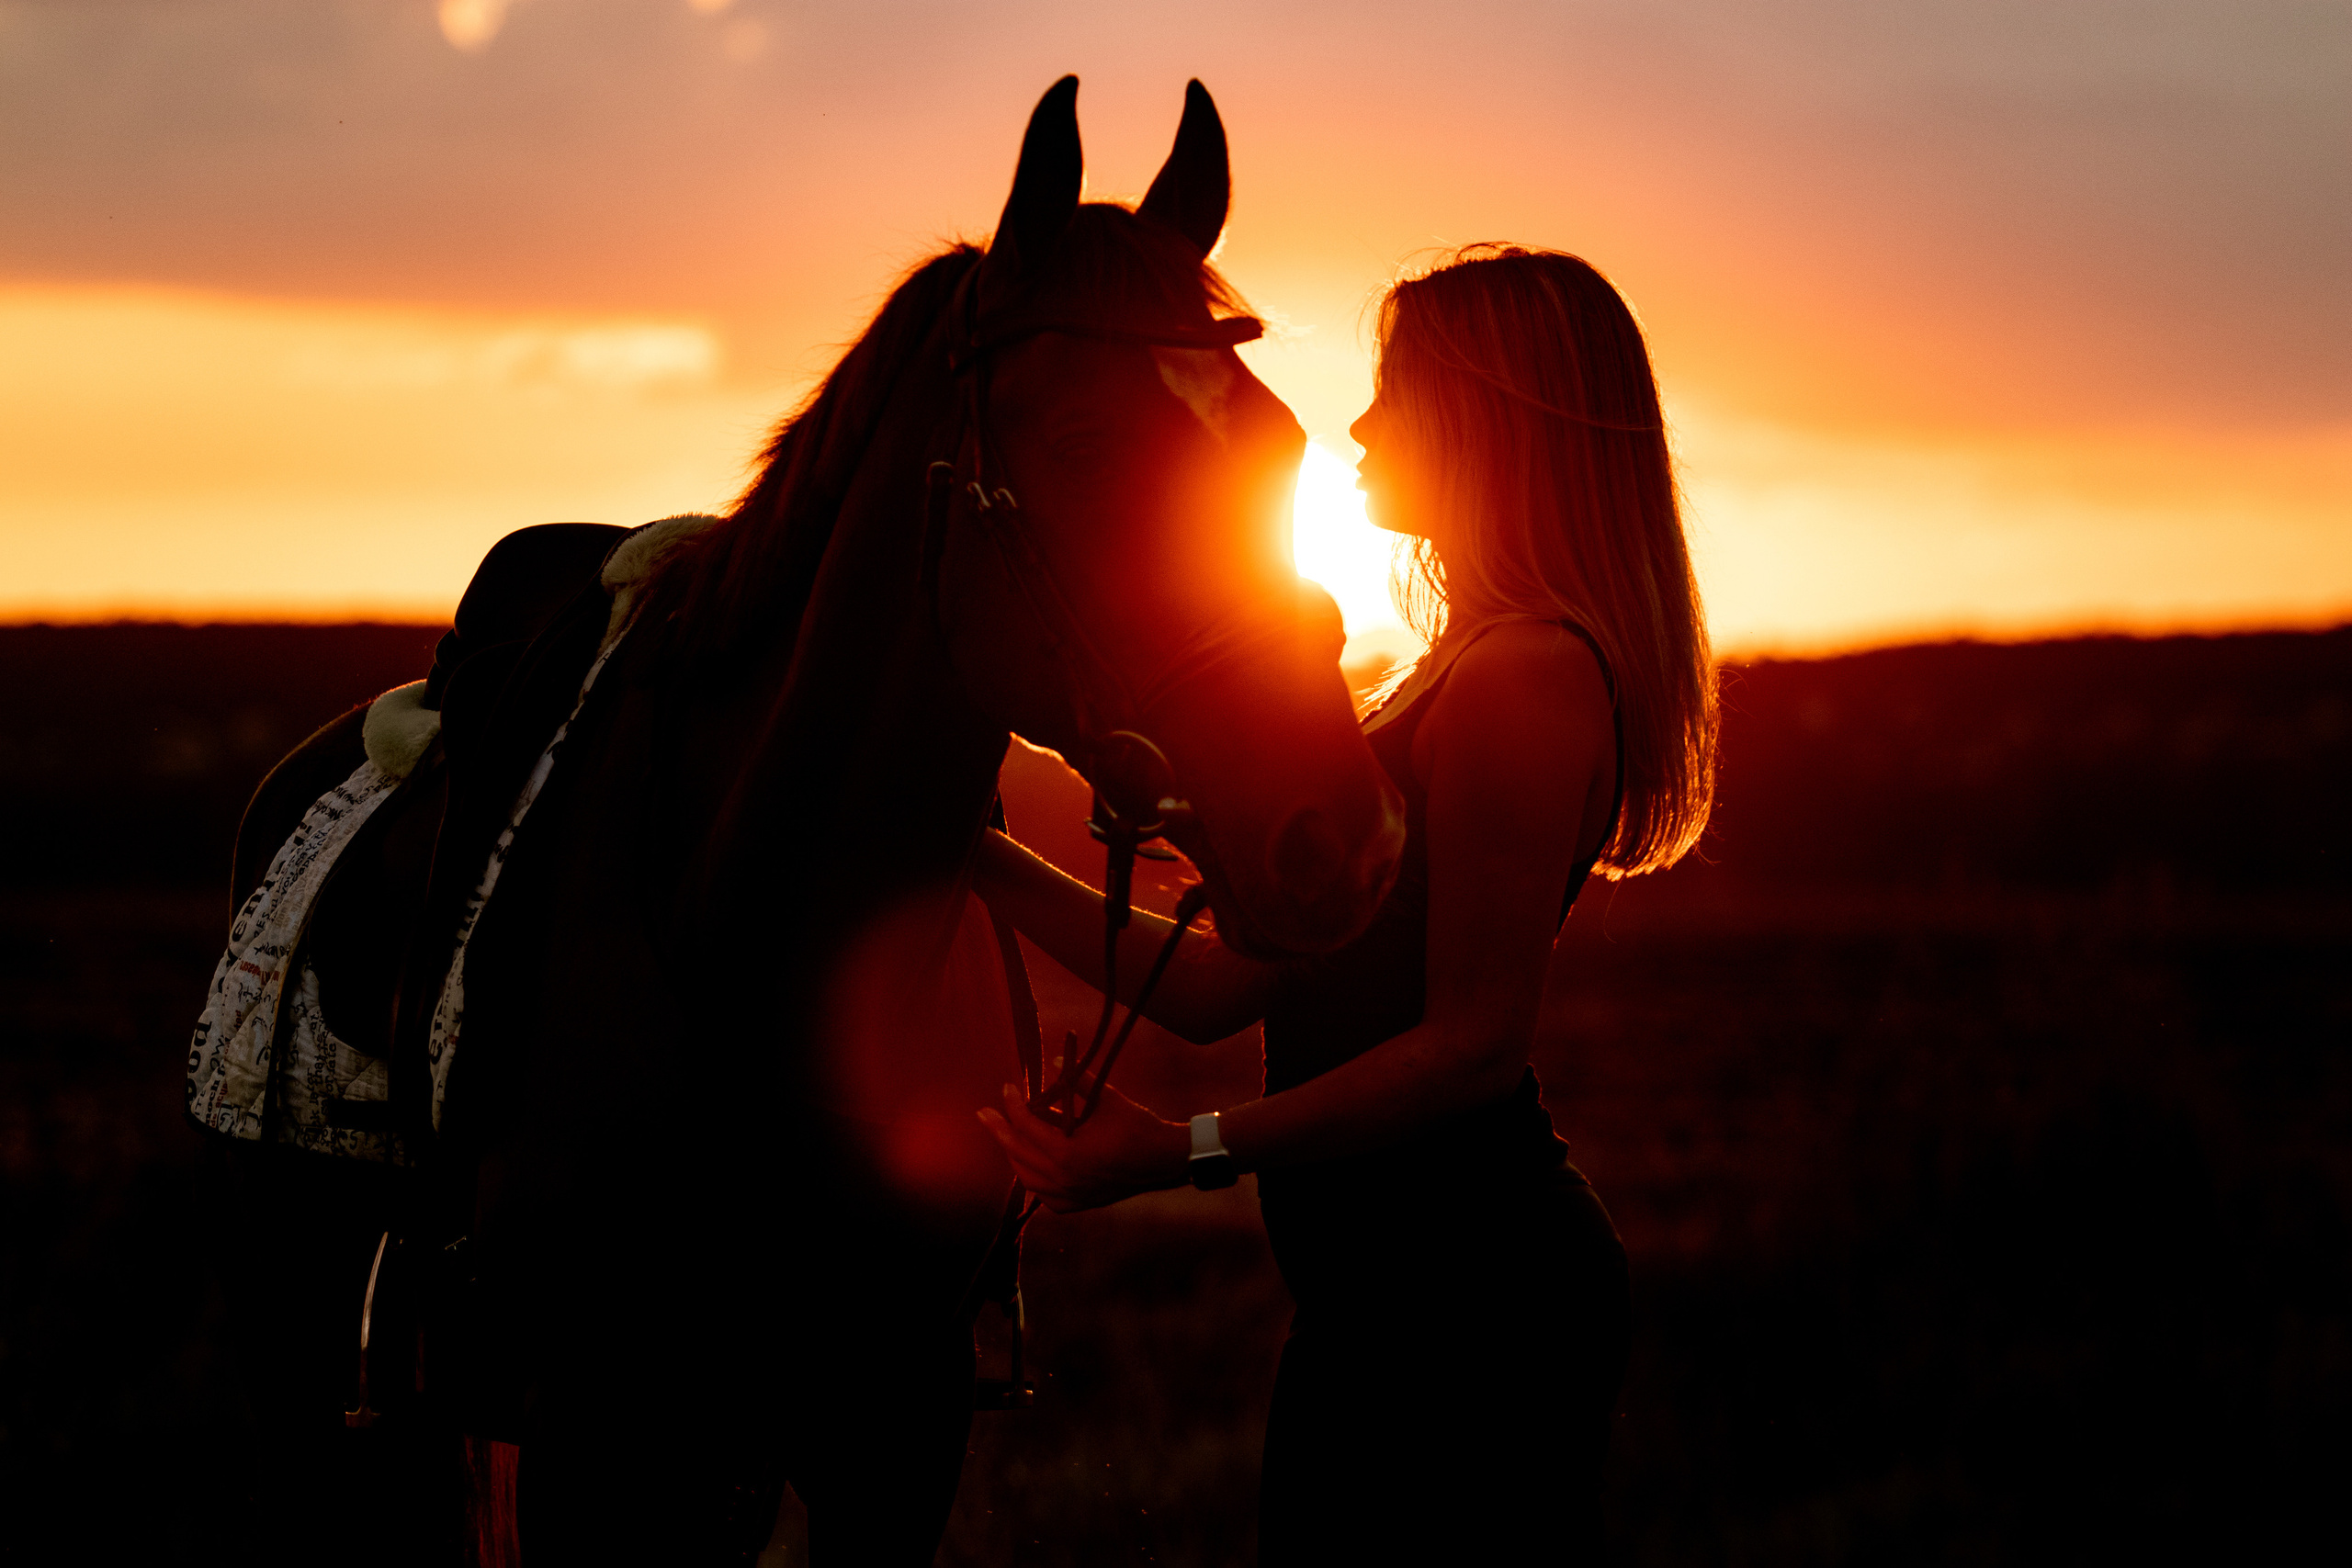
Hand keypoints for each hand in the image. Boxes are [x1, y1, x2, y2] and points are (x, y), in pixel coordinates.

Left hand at [978, 1080, 1191, 1211]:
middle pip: (1017, 1153)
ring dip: (1014, 1155)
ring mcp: (1070, 1196)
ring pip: (1026, 1178)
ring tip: (1006, 1136)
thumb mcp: (1108, 1099)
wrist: (1165, 1162)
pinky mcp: (1077, 1205)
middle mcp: (1064, 1178)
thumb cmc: (1138, 1127)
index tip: (1007, 1087)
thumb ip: (1077, 1080)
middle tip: (983, 1114)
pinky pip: (1043, 1196)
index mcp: (1068, 1152)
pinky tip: (1031, 1165)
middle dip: (998, 1130)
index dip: (1013, 1104)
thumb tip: (1053, 1060)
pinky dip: (1033, 1180)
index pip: (1027, 1125)